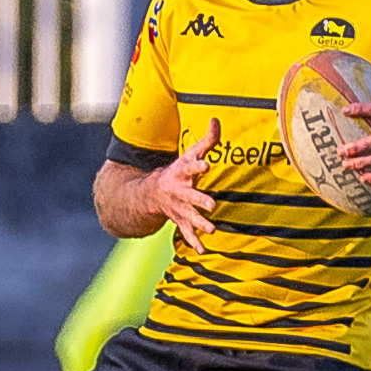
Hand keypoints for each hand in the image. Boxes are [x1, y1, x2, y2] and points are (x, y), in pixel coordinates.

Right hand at [142, 118, 220, 252]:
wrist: (154, 192)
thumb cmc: (180, 171)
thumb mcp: (190, 154)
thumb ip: (207, 140)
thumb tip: (215, 119)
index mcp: (183, 173)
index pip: (191, 167)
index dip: (198, 165)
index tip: (206, 164)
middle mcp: (180, 191)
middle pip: (191, 196)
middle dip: (200, 200)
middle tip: (212, 205)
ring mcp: (179, 208)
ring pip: (189, 217)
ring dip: (199, 224)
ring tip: (211, 229)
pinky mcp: (181, 221)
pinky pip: (186, 233)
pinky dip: (194, 242)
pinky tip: (203, 250)